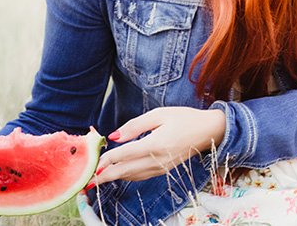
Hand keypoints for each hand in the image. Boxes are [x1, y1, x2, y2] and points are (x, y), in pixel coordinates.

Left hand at [92, 107, 225, 184]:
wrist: (209, 131)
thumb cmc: (183, 119)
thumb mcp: (158, 115)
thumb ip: (134, 126)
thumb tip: (114, 136)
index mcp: (156, 144)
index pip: (125, 154)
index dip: (107, 159)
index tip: (92, 163)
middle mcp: (158, 160)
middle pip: (125, 171)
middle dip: (105, 176)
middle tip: (88, 180)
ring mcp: (161, 167)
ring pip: (132, 176)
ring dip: (113, 177)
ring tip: (97, 178)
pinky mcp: (163, 170)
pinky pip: (140, 176)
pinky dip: (126, 175)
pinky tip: (115, 173)